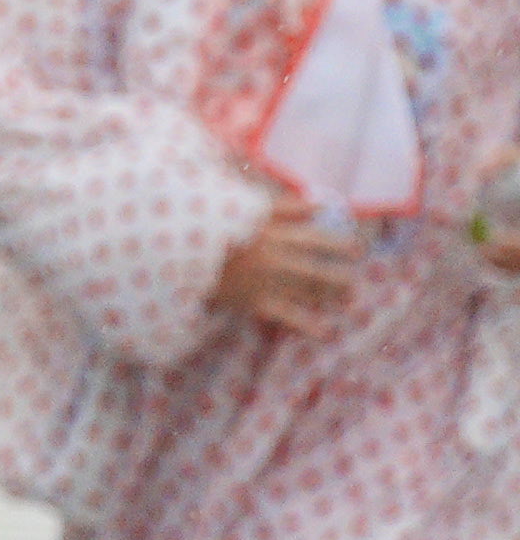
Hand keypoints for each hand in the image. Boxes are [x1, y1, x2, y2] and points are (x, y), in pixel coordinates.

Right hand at [218, 205, 362, 334]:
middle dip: (340, 278)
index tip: (358, 251)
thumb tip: (319, 206)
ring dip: (331, 298)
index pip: (319, 240)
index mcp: (276, 234)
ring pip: (308, 293)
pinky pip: (287, 316)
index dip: (342, 246)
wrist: (181, 255)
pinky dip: (307, 326)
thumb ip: (286, 207)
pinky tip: (325, 333)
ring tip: (347, 300)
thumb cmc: (215, 229)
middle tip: (354, 282)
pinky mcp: (255, 303)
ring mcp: (267, 283)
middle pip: (318, 271)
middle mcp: (277, 260)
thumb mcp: (249, 210)